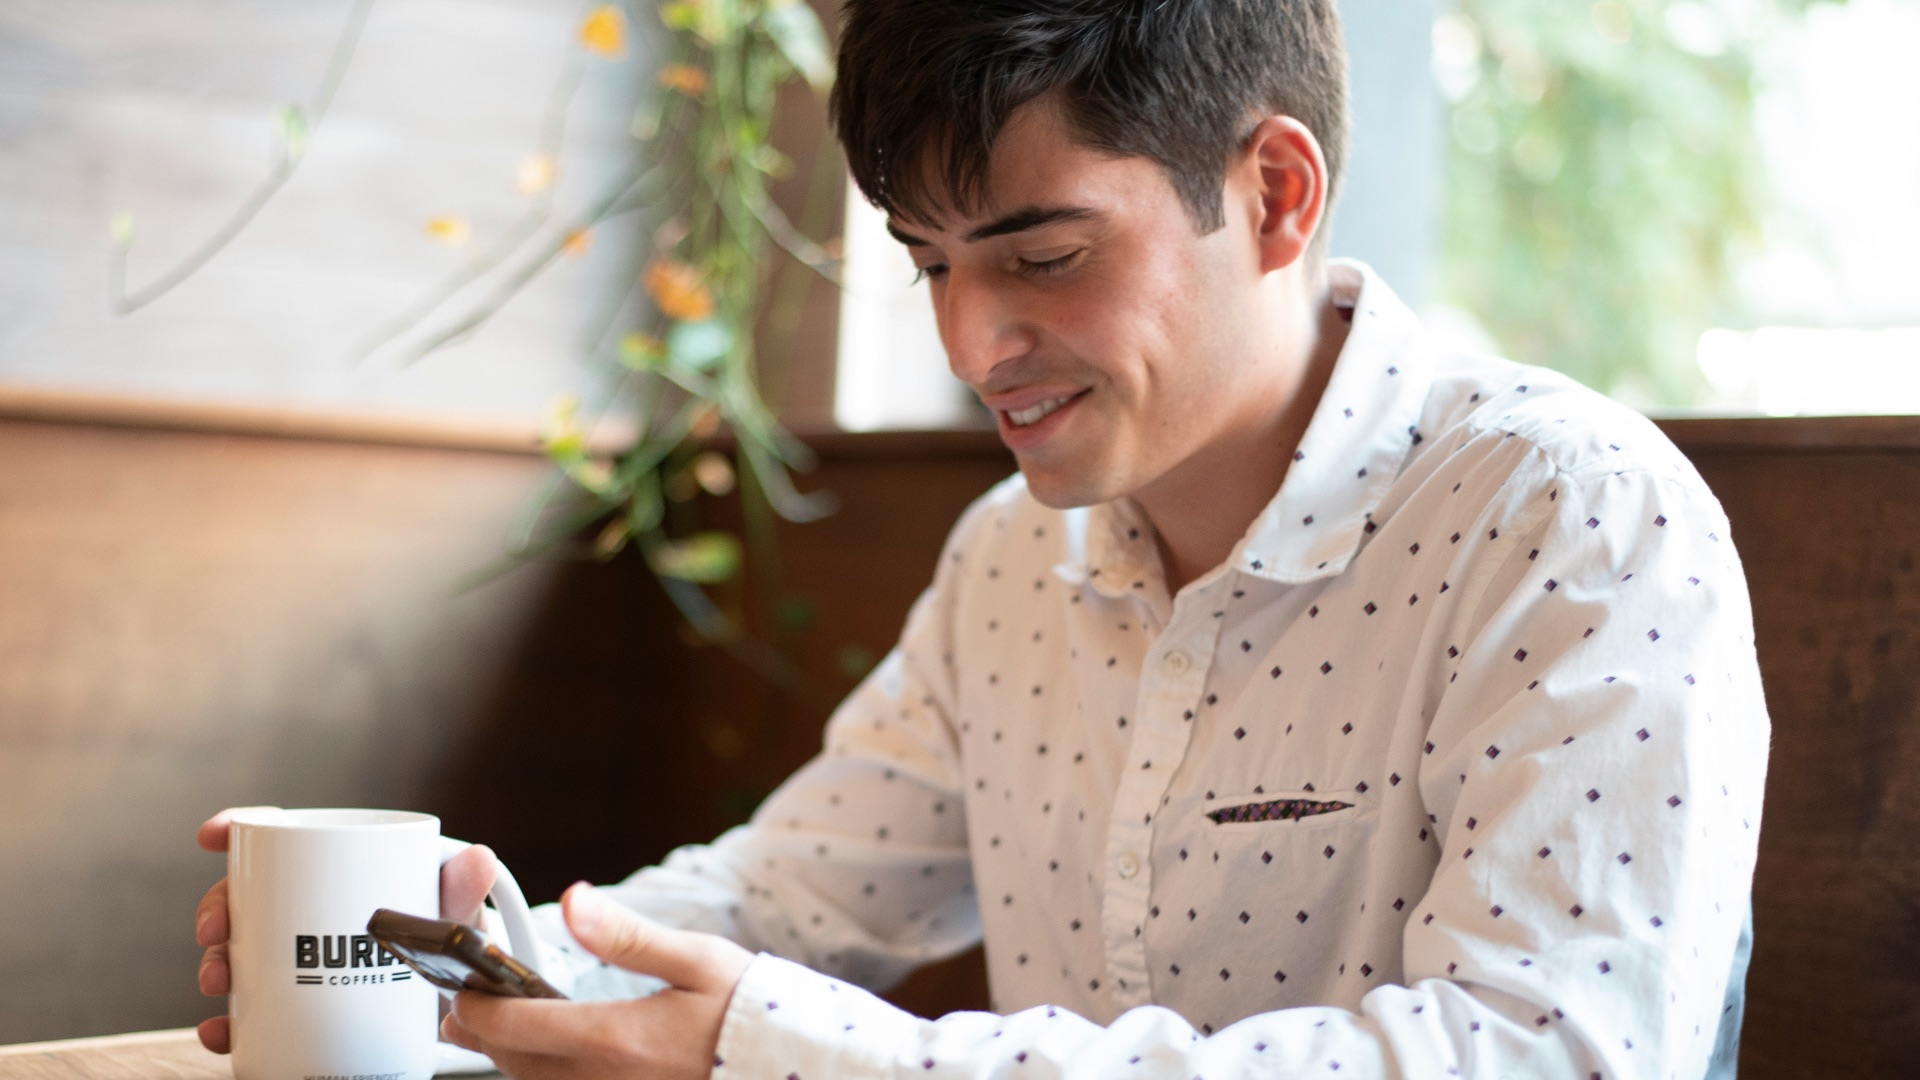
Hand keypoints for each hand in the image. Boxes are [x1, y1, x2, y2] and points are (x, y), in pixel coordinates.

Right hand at [192, 808, 498, 1053]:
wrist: (456, 998)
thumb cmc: (451, 935)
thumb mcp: (456, 910)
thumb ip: (463, 887)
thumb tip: (477, 859)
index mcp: (338, 868)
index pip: (283, 840)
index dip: (241, 830)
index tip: (213, 835)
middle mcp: (306, 907)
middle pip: (246, 896)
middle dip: (218, 909)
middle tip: (216, 934)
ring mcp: (296, 954)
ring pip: (238, 951)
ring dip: (216, 965)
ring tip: (218, 983)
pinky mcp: (296, 1000)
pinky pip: (251, 1011)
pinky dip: (230, 1022)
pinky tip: (222, 1032)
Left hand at [441, 883, 752, 1079]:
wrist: (799, 1066)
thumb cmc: (751, 1012)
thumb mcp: (697, 960)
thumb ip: (627, 935)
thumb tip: (573, 899)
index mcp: (616, 1040)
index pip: (515, 1026)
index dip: (475, 1007)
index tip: (462, 988)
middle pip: (513, 1064)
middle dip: (481, 1035)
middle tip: (464, 1008)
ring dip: (511, 1058)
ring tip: (499, 1029)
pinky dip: (545, 1075)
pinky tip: (552, 1056)